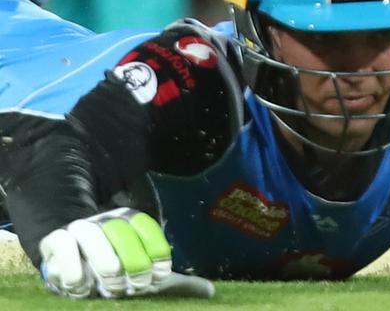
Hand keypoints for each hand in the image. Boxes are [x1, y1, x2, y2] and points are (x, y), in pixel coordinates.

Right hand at [39, 208, 213, 298]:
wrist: (74, 266)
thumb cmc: (119, 272)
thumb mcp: (147, 277)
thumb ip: (177, 283)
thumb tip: (212, 291)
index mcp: (130, 221)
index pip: (147, 226)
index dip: (157, 251)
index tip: (160, 273)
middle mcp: (106, 219)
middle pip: (121, 231)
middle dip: (133, 261)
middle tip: (138, 285)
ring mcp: (80, 229)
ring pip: (92, 235)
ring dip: (105, 263)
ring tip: (114, 285)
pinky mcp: (54, 242)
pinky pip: (63, 249)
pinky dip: (74, 272)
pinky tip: (83, 288)